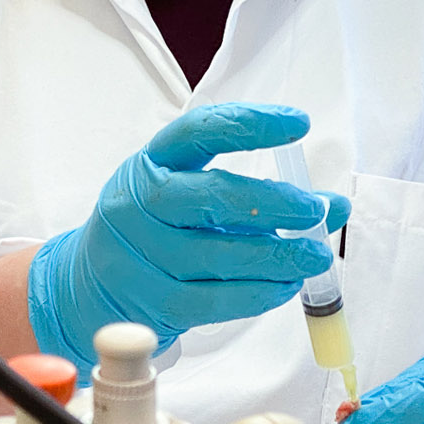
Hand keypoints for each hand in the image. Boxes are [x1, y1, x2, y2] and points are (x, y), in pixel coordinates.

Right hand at [26, 103, 349, 376]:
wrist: (90, 284)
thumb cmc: (153, 230)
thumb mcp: (191, 195)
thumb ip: (258, 195)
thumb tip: (332, 206)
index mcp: (151, 163)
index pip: (198, 131)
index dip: (249, 124)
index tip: (299, 123)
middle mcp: (138, 203)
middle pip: (208, 197)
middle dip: (271, 203)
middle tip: (313, 210)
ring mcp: (140, 254)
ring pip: (216, 254)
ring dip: (276, 256)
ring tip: (313, 257)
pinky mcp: (152, 300)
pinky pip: (213, 300)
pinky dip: (257, 294)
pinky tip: (284, 286)